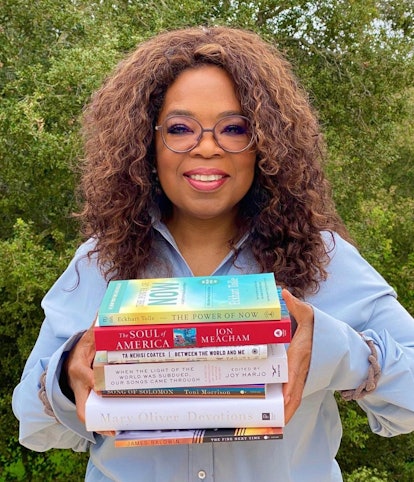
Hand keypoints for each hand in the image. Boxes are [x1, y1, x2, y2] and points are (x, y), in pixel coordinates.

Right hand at [64, 320, 114, 435]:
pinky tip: (115, 427)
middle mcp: (77, 384)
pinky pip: (91, 413)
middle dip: (95, 417)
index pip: (87, 377)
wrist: (69, 360)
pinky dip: (100, 422)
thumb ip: (97, 327)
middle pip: (81, 405)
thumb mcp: (90, 337)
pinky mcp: (84, 400)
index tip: (107, 389)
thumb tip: (104, 312)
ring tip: (117, 431)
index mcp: (78, 368)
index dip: (96, 383)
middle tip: (114, 425)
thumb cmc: (84, 348)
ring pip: (86, 413)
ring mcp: (79, 394)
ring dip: (99, 424)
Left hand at [282, 289, 313, 423]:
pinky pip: (296, 395)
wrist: (331, 337)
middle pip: (296, 391)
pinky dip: (289, 407)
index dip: (289, 386)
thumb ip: (296, 305)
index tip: (283, 400)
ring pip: (296, 397)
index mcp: (301, 354)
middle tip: (275, 422)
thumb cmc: (316, 325)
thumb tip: (285, 293)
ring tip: (275, 425)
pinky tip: (280, 416)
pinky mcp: (303, 378)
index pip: (295, 372)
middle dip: (287, 408)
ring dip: (287, 411)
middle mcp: (304, 368)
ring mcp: (305, 375)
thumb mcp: (308, 313)